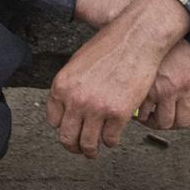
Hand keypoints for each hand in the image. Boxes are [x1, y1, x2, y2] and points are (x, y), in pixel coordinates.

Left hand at [46, 14, 171, 158]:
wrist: (136, 38)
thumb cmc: (111, 44)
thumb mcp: (78, 62)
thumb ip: (71, 86)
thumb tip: (70, 103)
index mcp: (62, 86)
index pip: (53, 121)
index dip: (63, 128)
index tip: (69, 130)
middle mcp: (76, 99)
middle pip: (67, 137)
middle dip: (73, 147)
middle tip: (79, 149)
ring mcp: (97, 108)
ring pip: (88, 144)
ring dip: (91, 150)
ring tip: (95, 150)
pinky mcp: (118, 113)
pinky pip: (110, 139)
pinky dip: (111, 141)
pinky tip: (113, 137)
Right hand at [138, 39, 189, 130]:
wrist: (144, 26)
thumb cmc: (161, 38)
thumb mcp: (185, 53)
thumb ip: (189, 74)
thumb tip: (183, 95)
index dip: (187, 112)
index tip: (178, 111)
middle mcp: (183, 84)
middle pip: (184, 120)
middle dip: (173, 123)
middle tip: (163, 118)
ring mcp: (165, 90)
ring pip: (165, 122)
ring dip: (156, 122)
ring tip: (149, 116)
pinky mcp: (146, 91)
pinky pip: (145, 114)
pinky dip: (141, 116)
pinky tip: (137, 109)